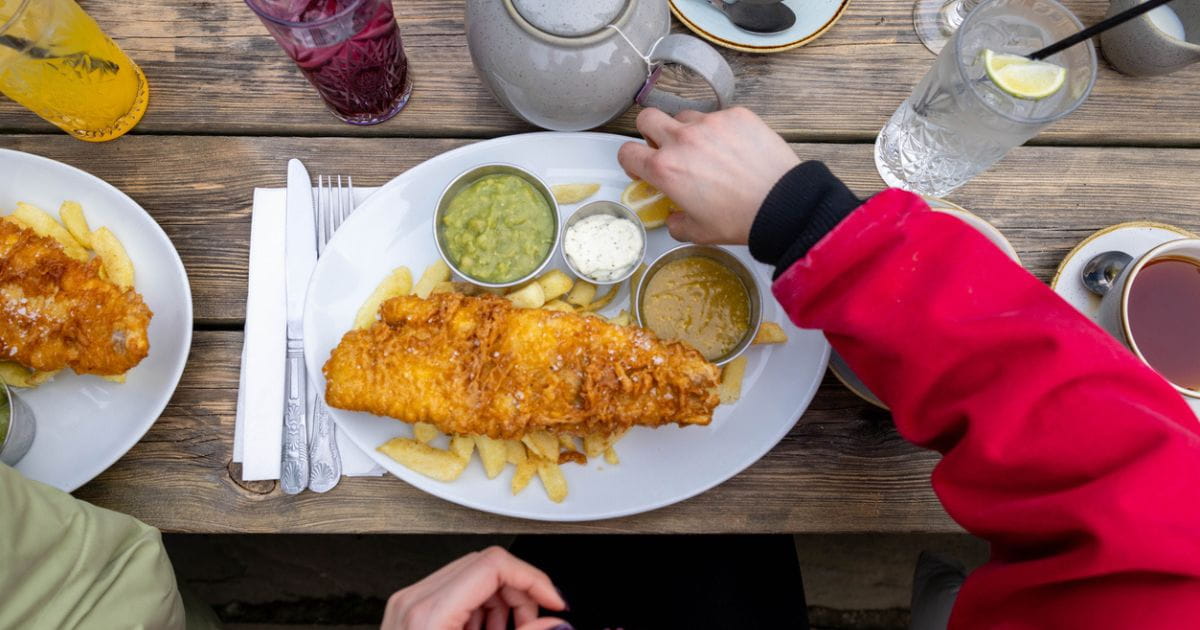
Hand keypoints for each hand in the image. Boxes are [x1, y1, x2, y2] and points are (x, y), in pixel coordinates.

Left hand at [381, 547, 568, 629]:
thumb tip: (556, 625)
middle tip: (533, 623)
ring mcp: (408, 603)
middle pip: (485, 566)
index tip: (553, 601)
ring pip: (472, 575)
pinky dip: (479, 608)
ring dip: (500, 601)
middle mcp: (414, 600)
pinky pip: (455, 590)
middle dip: (519, 593)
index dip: (533, 579)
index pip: (494, 564)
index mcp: (430, 612)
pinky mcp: (409, 610)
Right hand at [617, 107, 798, 244]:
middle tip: (667, 149)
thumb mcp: (699, 232)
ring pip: (684, 116)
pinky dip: (720, 129)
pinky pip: (718, 116)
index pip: (627, 152)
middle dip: (650, 133)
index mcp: (665, 168)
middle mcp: (682, 139)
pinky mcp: (736, 115)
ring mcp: (710, 123)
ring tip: (707, 151)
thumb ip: (677, 223)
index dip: (631, 161)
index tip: (643, 167)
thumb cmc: (741, 219)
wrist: (782, 204)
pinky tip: (735, 148)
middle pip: (647, 118)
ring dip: (687, 131)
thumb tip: (675, 217)